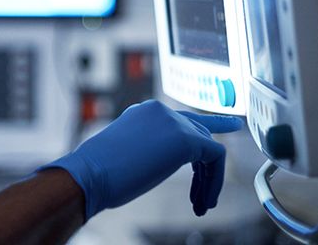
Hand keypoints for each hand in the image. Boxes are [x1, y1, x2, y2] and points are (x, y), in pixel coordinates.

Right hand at [42, 100, 243, 219]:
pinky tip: (203, 201)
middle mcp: (161, 111)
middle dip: (206, 169)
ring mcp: (174, 122)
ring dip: (209, 180)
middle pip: (199, 134)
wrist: (90, 173)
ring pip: (209, 148)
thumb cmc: (101, 173)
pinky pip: (215, 157)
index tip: (226, 132)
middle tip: (204, 197)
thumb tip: (163, 160)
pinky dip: (214, 181)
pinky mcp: (186, 138)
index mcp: (145, 112)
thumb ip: (151, 148)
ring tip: (202, 205)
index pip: (182, 120)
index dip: (203, 136)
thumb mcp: (130, 152)